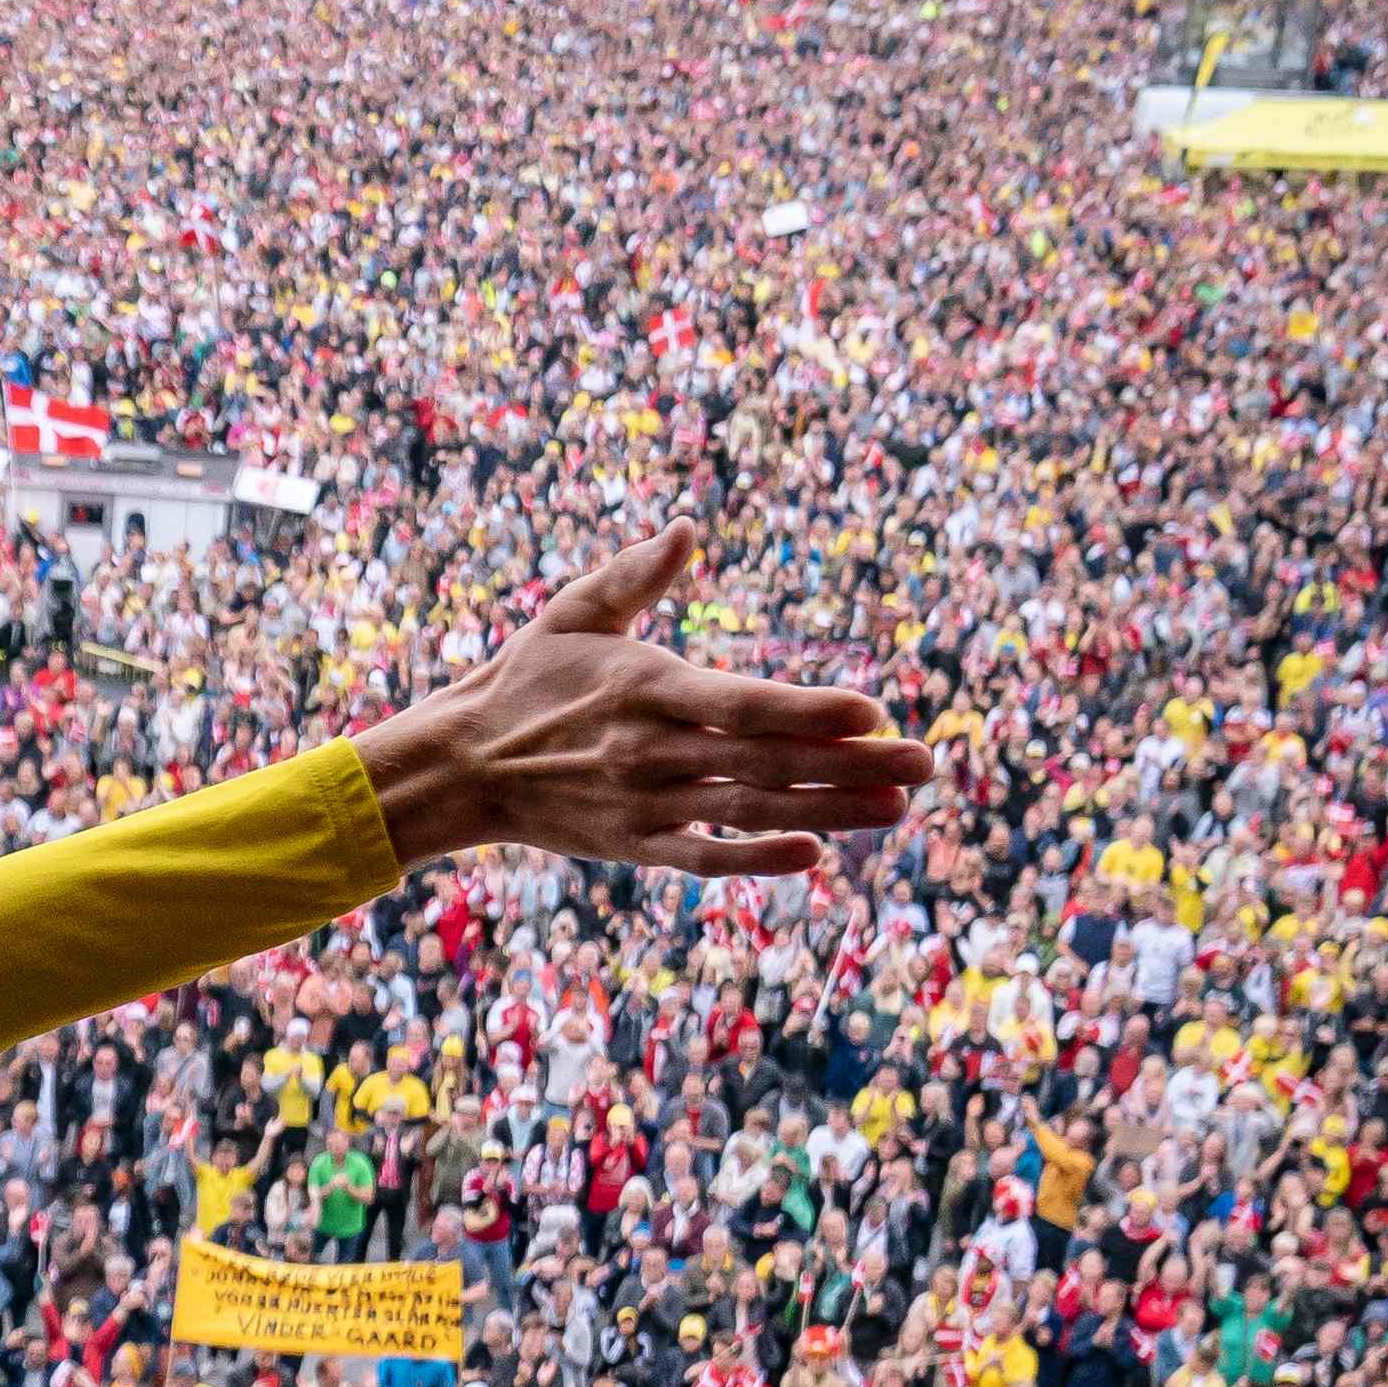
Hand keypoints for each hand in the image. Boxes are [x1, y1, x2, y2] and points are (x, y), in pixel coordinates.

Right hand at [351, 522, 938, 876]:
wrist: (460, 766)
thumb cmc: (526, 678)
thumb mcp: (573, 612)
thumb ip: (637, 573)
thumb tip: (687, 528)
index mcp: (646, 686)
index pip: (744, 703)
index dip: (809, 711)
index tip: (872, 710)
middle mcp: (652, 750)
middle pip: (768, 761)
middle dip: (854, 765)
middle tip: (927, 763)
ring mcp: (646, 803)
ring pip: (753, 810)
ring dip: (832, 812)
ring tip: (898, 808)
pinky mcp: (635, 844)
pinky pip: (706, 855)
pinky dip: (758, 858)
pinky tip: (814, 856)